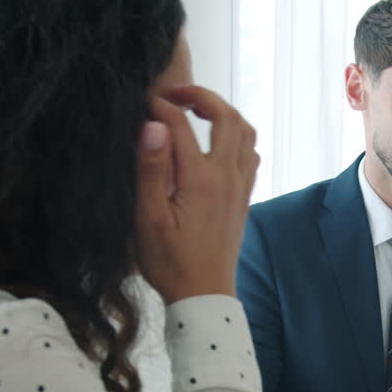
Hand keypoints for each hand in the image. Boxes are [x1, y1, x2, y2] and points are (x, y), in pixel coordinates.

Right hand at [134, 85, 258, 301]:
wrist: (203, 296)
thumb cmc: (169, 261)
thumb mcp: (147, 217)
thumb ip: (151, 168)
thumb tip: (152, 125)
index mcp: (200, 178)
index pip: (180, 124)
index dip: (159, 105)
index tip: (140, 101)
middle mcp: (226, 176)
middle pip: (228, 117)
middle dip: (201, 95)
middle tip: (174, 95)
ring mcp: (239, 186)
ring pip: (246, 133)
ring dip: (224, 113)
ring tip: (195, 112)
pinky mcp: (243, 198)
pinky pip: (250, 154)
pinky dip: (235, 137)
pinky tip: (214, 144)